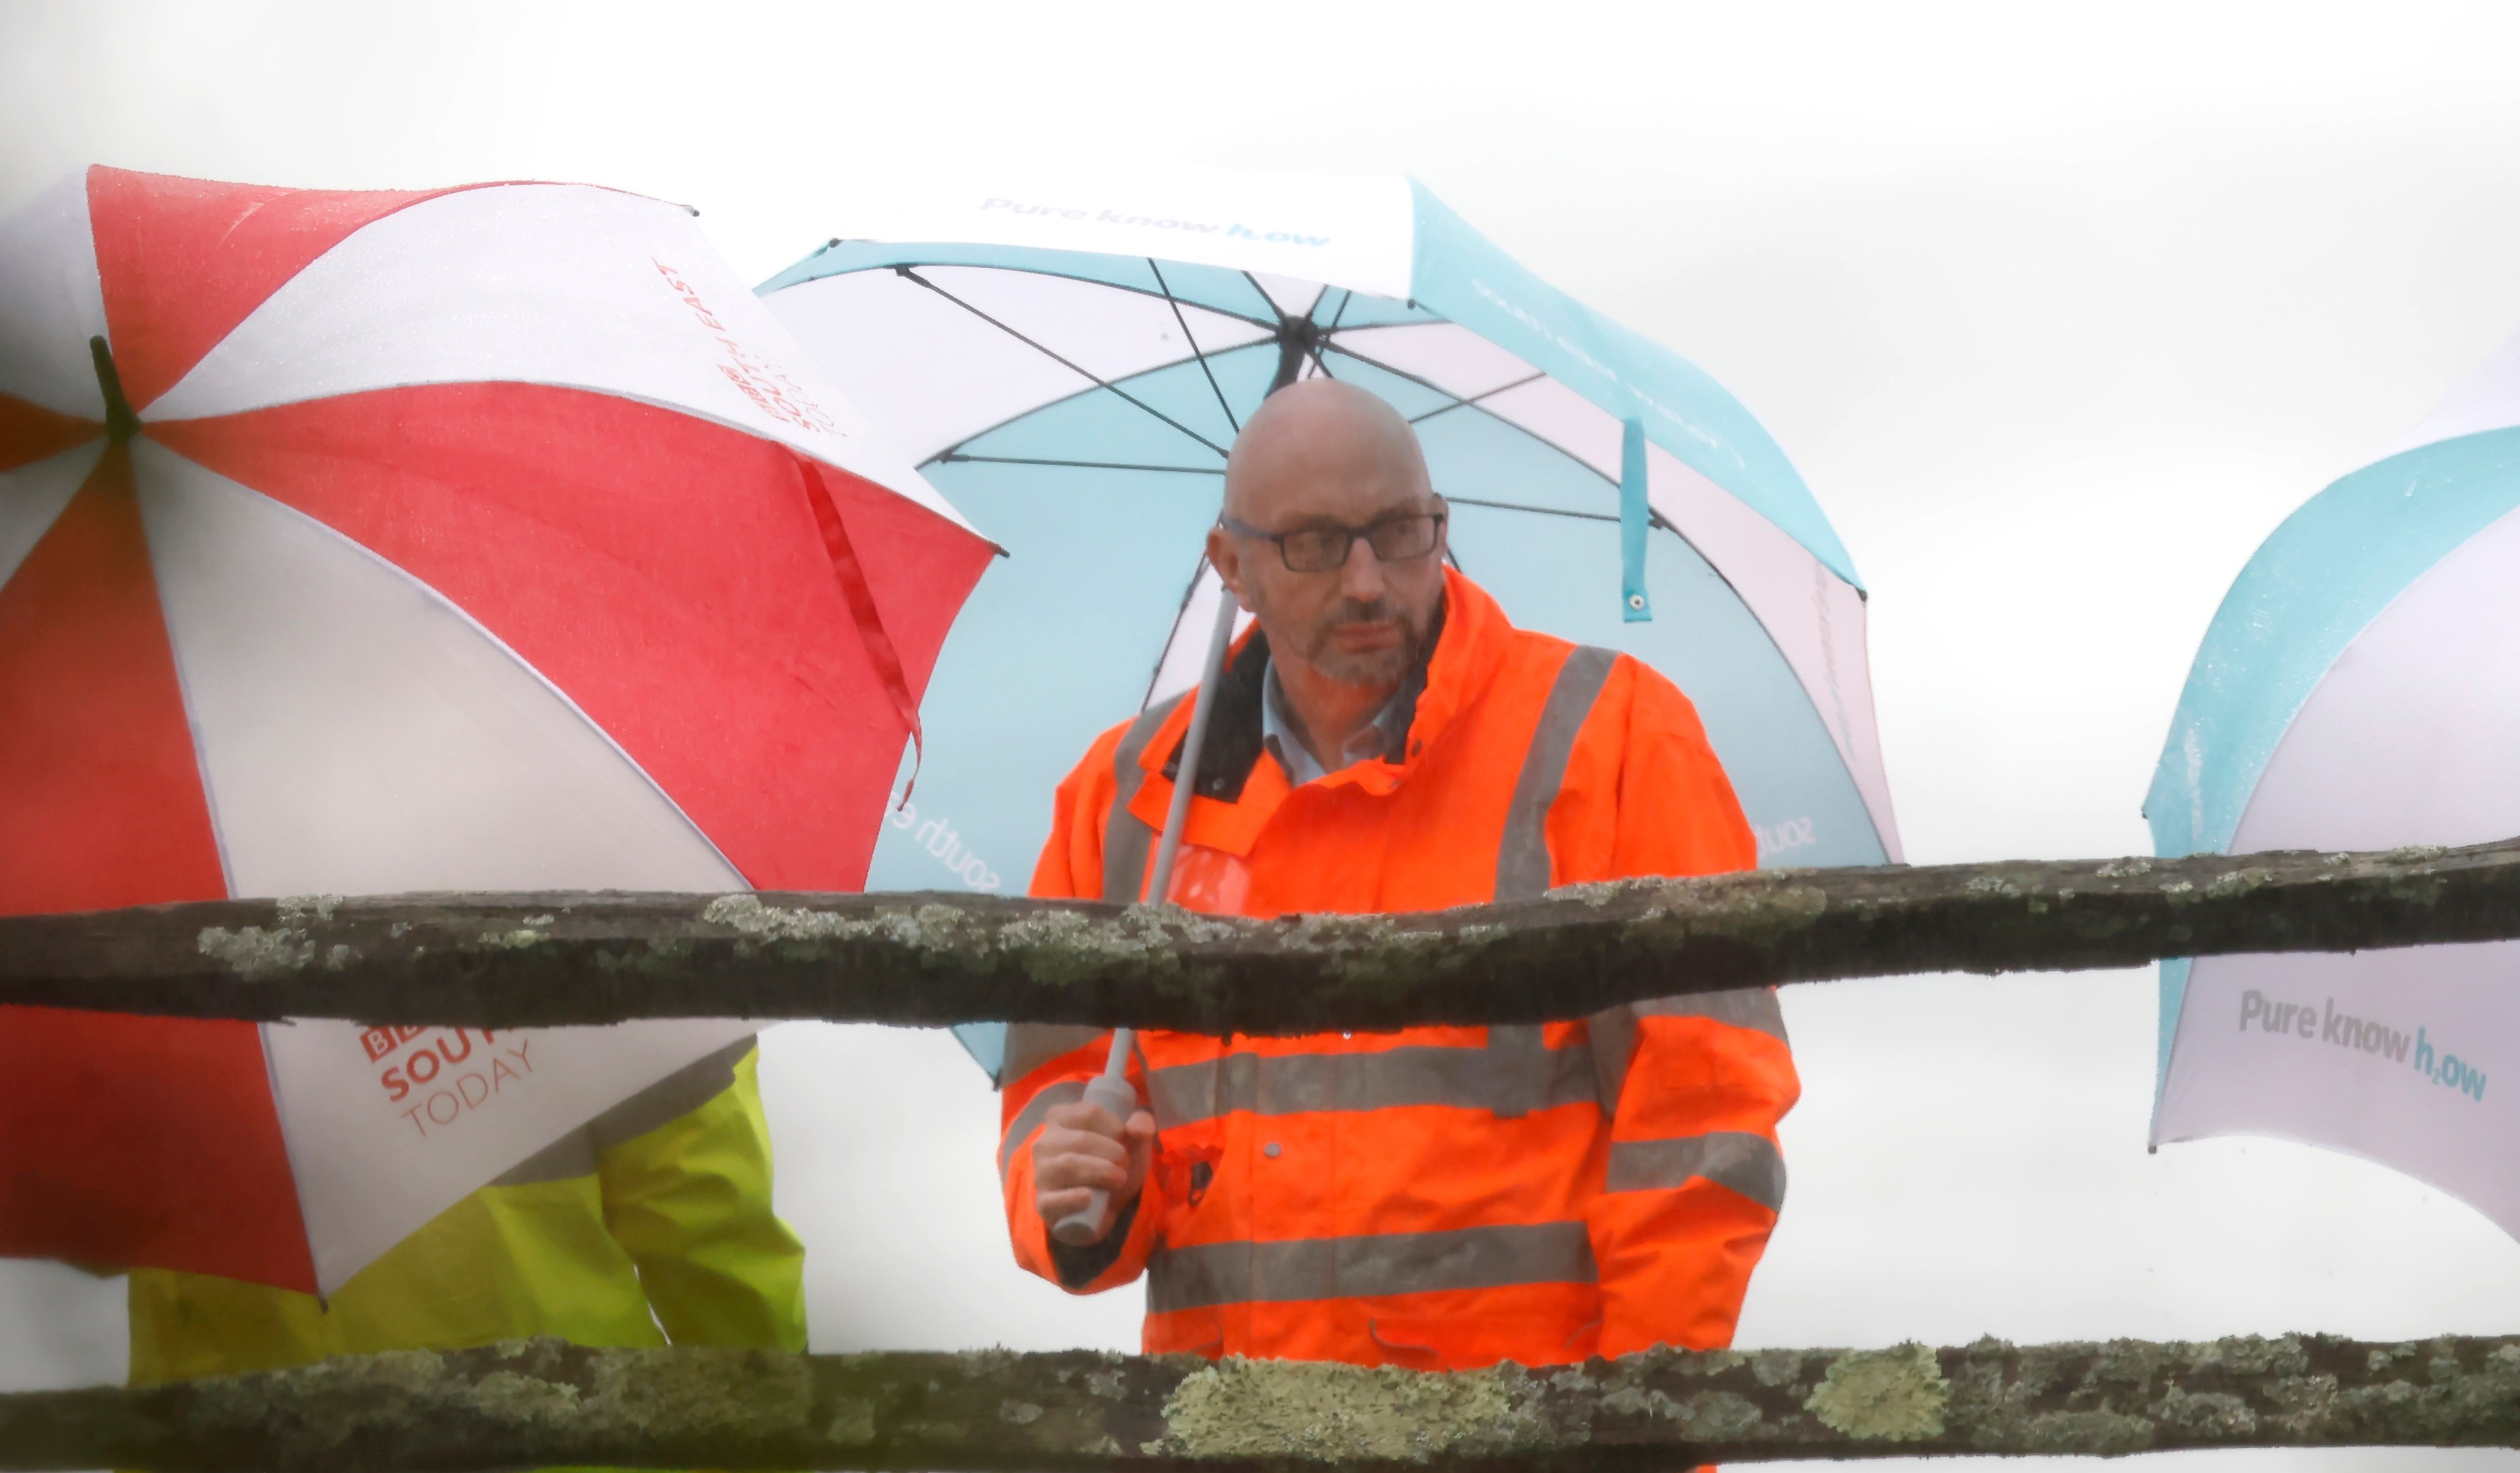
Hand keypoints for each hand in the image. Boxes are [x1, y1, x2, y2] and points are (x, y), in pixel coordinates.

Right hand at [1033, 1098, 1155, 1243]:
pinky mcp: (1042, 1203)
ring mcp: (1040, 1173)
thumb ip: (1141, 1125)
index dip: (1114, 1128)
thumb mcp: (1131, 1143)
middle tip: (1124, 1164)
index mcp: (1060, 1118)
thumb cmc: (1111, 1165)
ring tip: (1118, 1179)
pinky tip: (1089, 1198)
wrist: (1103, 1208)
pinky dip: (1072, 1198)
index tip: (1125, 1142)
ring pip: (1067, 1165)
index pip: (1089, 1113)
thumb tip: (1135, 1128)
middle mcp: (1044, 1142)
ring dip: (1100, 1171)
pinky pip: (1052, 1199)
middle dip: (1112, 1152)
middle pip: (1081, 1140)